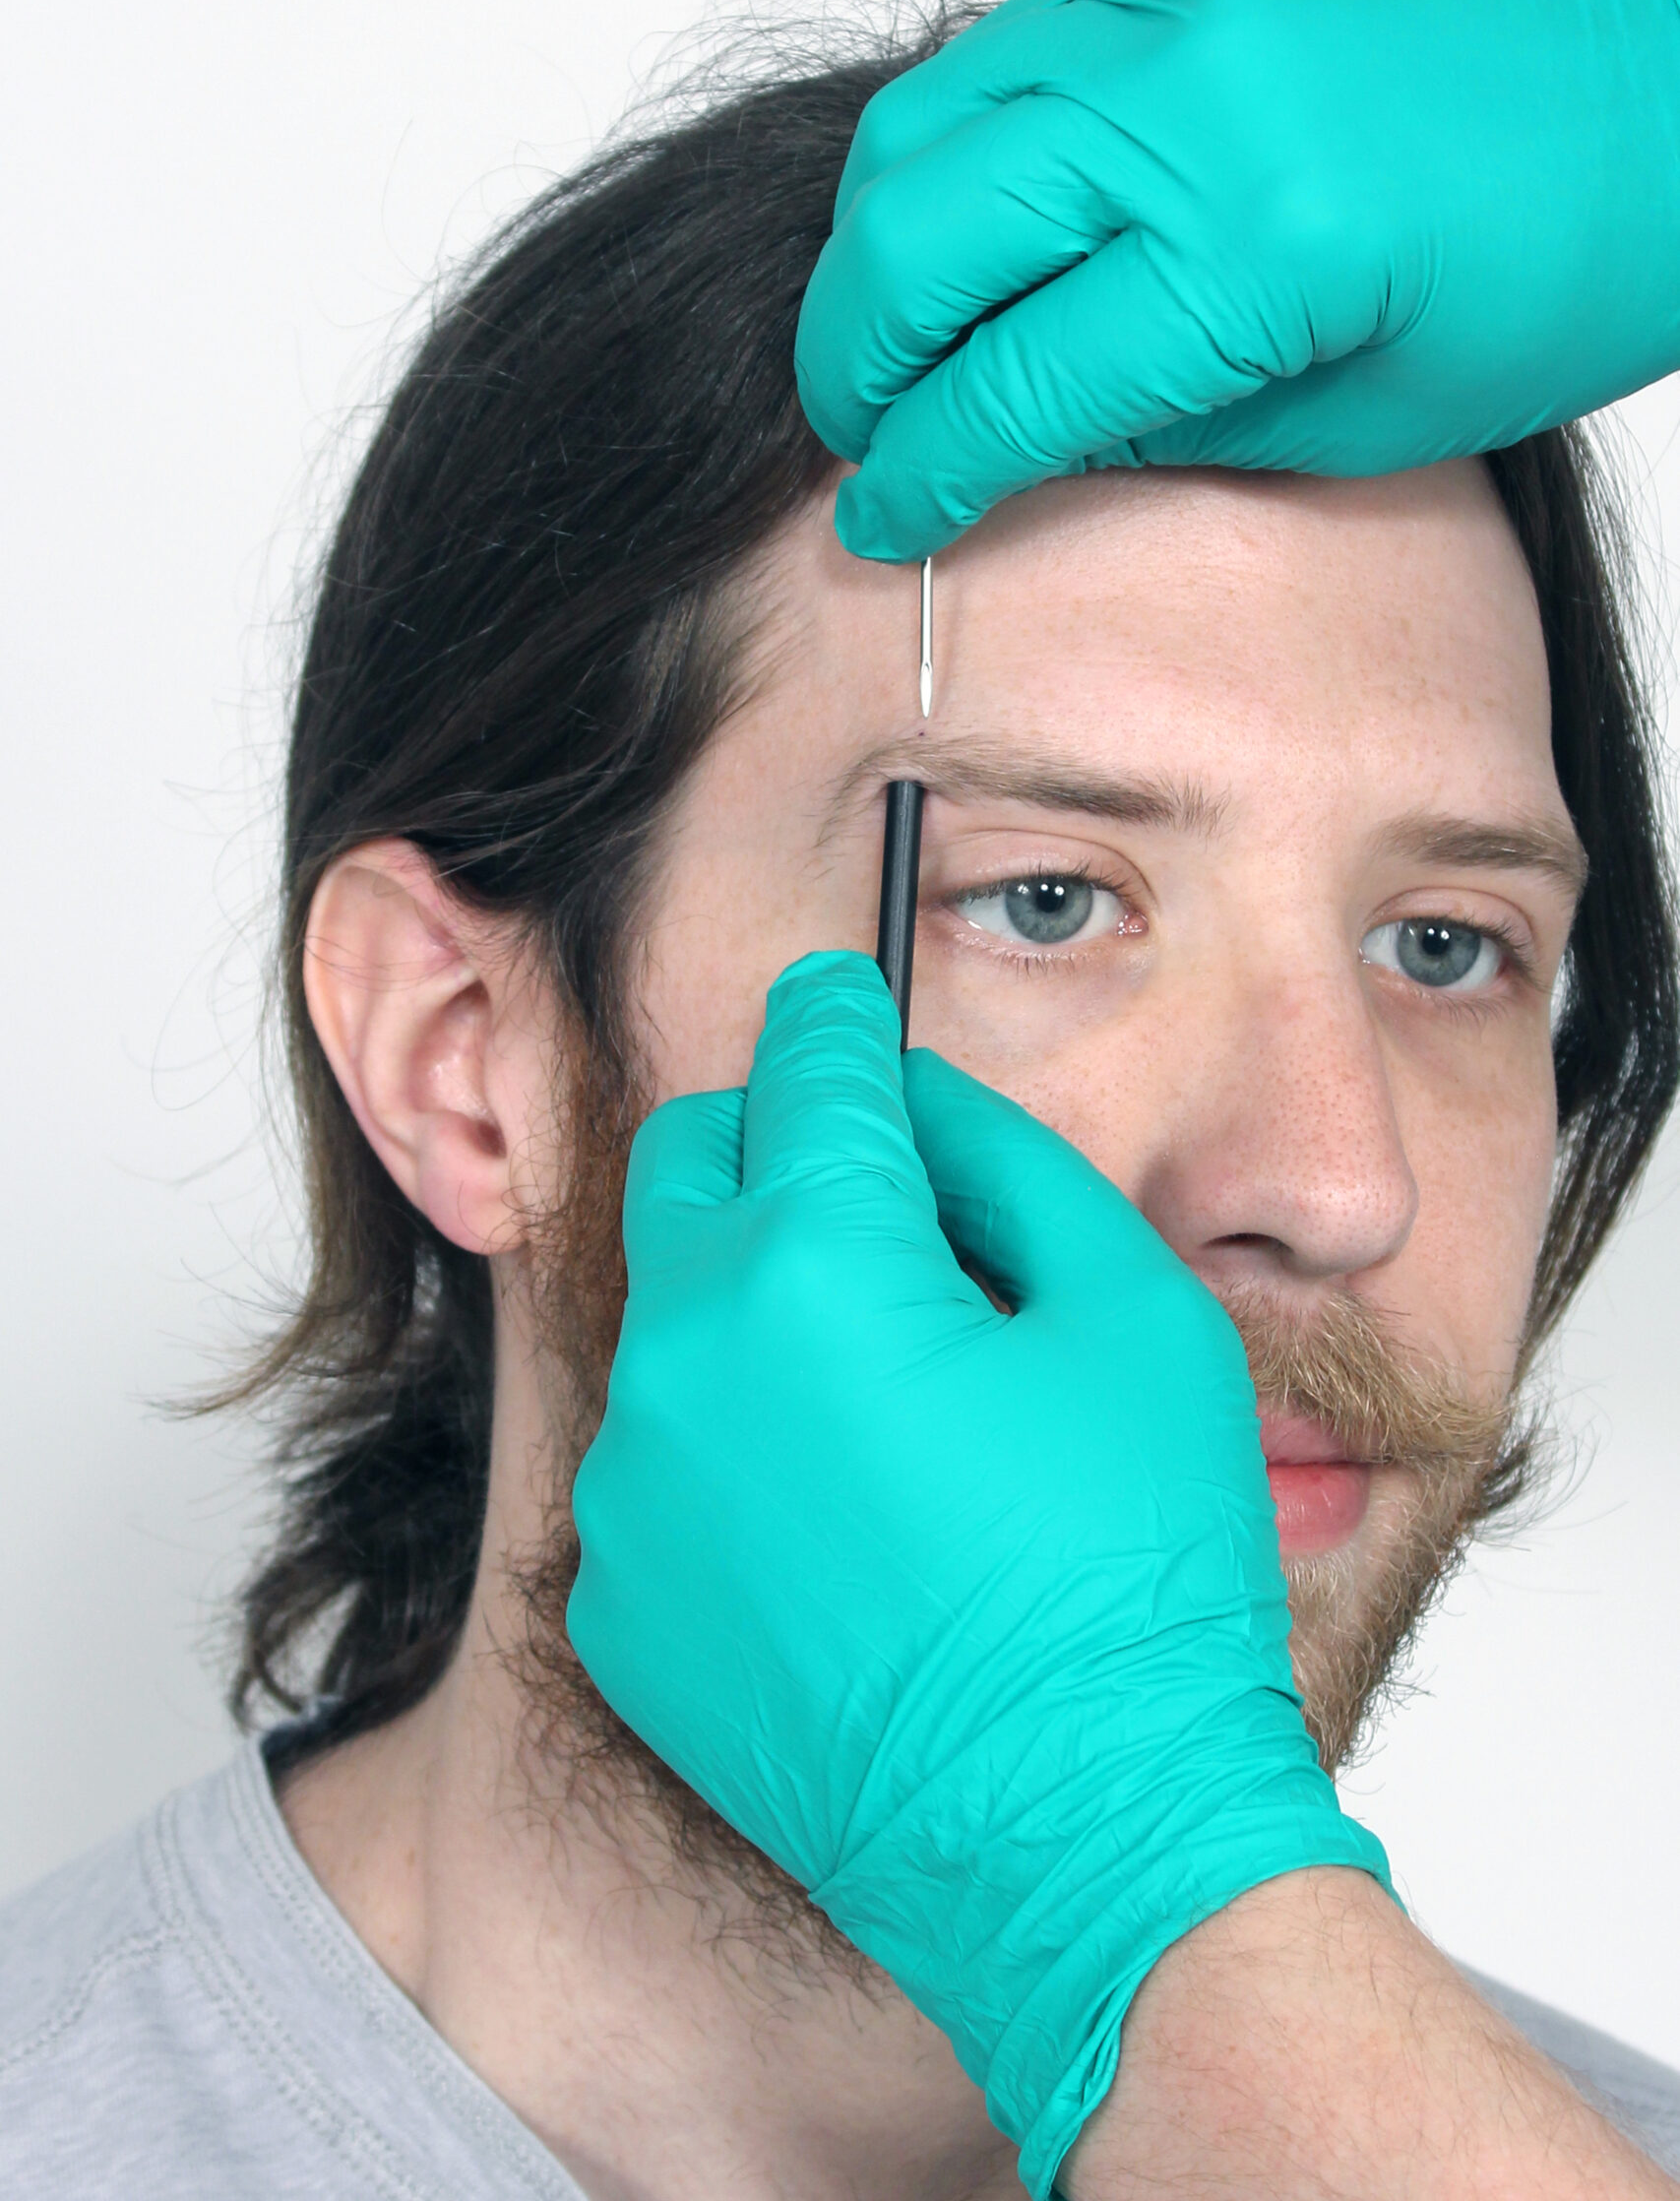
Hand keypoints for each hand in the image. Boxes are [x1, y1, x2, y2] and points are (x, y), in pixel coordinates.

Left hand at [567, 952, 1387, 2196]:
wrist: (1085, 1846)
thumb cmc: (1137, 1581)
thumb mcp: (1135, 1318)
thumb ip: (1011, 1169)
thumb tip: (920, 1108)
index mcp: (816, 1266)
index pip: (809, 1066)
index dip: (839, 1012)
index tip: (843, 992)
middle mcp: (686, 1360)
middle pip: (691, 1160)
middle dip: (770, 1138)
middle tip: (875, 1192)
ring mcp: (637, 1492)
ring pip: (678, 1318)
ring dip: (761, 1308)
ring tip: (898, 1409)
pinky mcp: (622, 1603)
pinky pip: (665, 1464)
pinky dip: (737, 1451)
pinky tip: (852, 1528)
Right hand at [795, 0, 1679, 560]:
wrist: (1670, 73)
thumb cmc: (1565, 257)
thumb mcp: (1362, 415)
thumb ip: (1159, 431)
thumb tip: (1000, 447)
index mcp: (1254, 249)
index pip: (1002, 388)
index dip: (916, 476)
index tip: (880, 520)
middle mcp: (1189, 105)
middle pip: (912, 246)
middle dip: (854, 366)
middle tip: (863, 433)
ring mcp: (1173, 4)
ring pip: (917, 131)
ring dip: (876, 253)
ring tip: (901, 337)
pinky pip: (994, 50)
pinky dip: (949, 148)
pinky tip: (976, 222)